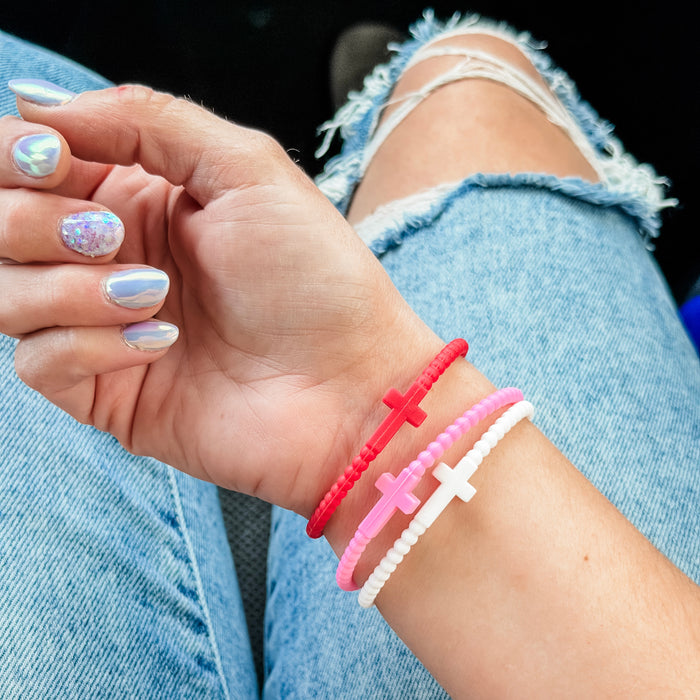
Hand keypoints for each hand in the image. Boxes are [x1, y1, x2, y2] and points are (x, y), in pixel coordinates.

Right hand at [0, 84, 438, 512]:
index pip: (30, 162)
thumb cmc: (316, 277)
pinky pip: (40, 362)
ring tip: (154, 295)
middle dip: (38, 221)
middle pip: (2, 224)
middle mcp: (111, 258)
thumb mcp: (248, 168)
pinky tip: (162, 344)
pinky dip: (90, 345)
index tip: (57, 160)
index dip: (20, 156)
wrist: (350, 384)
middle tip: (111, 235)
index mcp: (139, 198)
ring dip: (71, 287)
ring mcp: (103, 327)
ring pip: (6, 293)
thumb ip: (147, 120)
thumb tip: (36, 102)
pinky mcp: (106, 390)